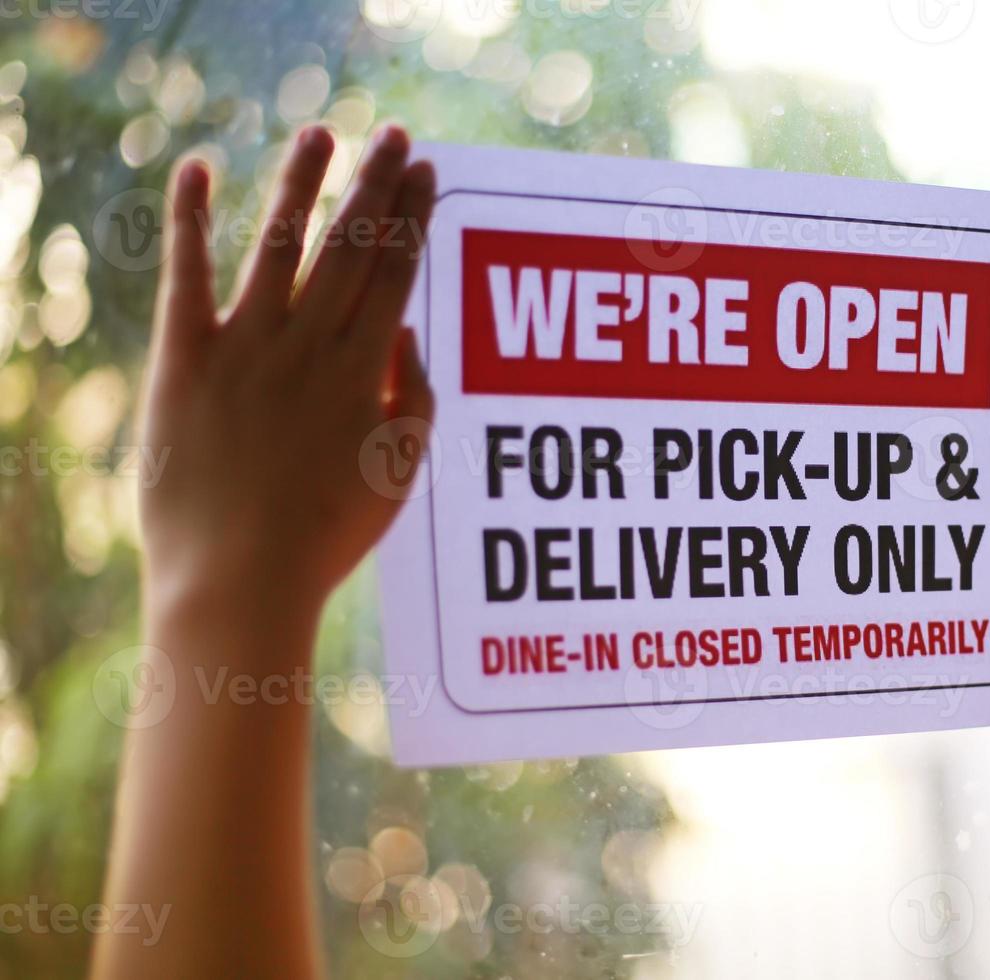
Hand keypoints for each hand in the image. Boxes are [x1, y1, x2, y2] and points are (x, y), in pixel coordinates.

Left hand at [140, 125, 435, 620]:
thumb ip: (415, 398)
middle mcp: (309, 346)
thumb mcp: (398, 475)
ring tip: (324, 134)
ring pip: (281, 246)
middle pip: (350, 249)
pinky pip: (187, 278)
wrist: (240, 581)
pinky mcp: (185, 363)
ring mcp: (246, 349)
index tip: (427, 173)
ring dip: (303, 185)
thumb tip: (408, 331)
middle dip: (376, 188)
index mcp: (364, 372)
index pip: (396, 275)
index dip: (413, 218)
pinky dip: (189, 220)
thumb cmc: (326, 538)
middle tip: (397, 136)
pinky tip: (197, 169)